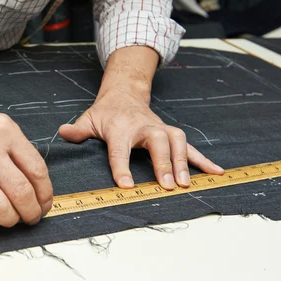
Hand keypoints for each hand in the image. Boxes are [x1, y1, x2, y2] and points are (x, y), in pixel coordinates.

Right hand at [0, 92, 53, 227]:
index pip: (36, 170)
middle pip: (20, 192)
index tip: (45, 202)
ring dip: (11, 220)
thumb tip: (36, 185)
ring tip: (13, 219)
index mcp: (4, 132)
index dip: (45, 194)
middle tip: (33, 216)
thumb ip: (18, 150)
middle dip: (32, 212)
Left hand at [58, 88, 223, 189]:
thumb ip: (77, 130)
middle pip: (157, 142)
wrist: (124, 93)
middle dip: (163, 163)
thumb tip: (62, 132)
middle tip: (167, 186)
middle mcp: (143, 127)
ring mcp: (160, 129)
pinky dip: (204, 160)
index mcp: (119, 127)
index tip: (126, 185)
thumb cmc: (104, 113)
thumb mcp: (87, 119)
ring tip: (187, 185)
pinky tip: (218, 173)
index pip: (120, 149)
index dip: (122, 167)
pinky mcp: (171, 134)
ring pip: (177, 142)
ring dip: (184, 163)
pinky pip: (190, 147)